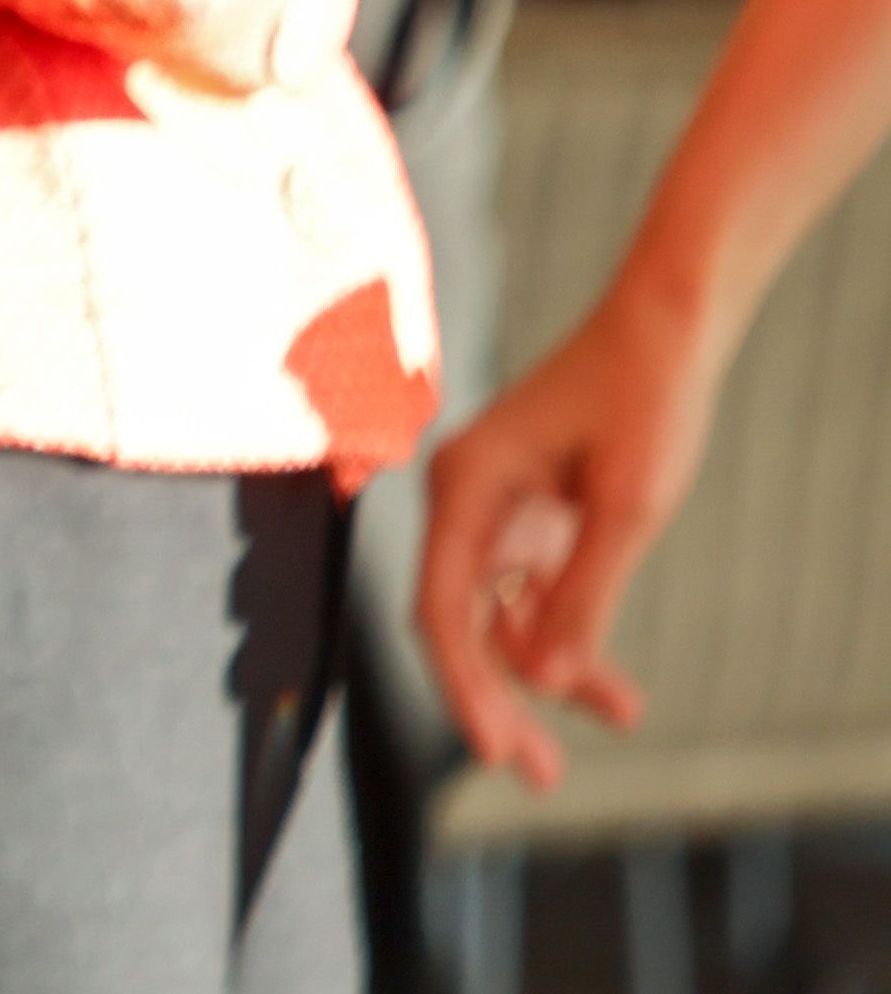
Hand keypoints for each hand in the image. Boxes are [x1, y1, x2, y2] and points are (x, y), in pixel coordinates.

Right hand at [420, 275, 725, 788]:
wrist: (666, 334)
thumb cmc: (642, 404)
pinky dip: (567, 643)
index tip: (491, 749)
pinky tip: (611, 694)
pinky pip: (533, 597)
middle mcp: (463, 500)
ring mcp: (495, 508)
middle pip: (461, 622)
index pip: (441, 608)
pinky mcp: (531, 515)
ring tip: (587, 740)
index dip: (462, 685)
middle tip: (539, 773)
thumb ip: (580, 595)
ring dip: (540, 680)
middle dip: (496, 700)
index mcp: (463, 487)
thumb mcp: (626, 509)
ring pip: (498, 616)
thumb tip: (543, 677)